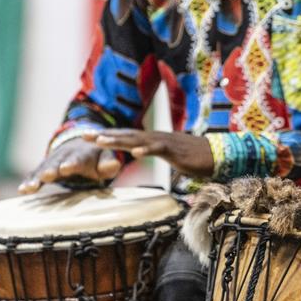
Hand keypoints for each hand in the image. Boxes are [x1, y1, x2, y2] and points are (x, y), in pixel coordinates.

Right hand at [21, 138, 122, 193]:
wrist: (79, 146)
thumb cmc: (95, 159)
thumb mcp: (105, 159)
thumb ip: (109, 163)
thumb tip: (114, 165)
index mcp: (82, 153)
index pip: (78, 158)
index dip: (73, 163)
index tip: (67, 168)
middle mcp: (64, 156)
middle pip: (58, 162)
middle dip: (53, 168)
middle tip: (48, 175)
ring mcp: (52, 162)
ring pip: (43, 169)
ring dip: (37, 178)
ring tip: (30, 188)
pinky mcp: (42, 169)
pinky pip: (34, 175)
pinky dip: (29, 182)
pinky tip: (22, 190)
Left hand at [83, 129, 214, 177]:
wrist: (217, 154)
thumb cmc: (196, 159)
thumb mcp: (172, 160)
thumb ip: (160, 160)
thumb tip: (153, 165)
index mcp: (153, 141)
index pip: (126, 137)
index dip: (107, 136)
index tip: (88, 137)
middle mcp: (156, 138)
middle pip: (126, 135)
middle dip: (105, 135)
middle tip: (84, 135)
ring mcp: (165, 142)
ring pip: (137, 139)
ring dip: (118, 140)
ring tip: (101, 141)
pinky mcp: (175, 149)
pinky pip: (158, 148)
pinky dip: (146, 149)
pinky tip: (134, 152)